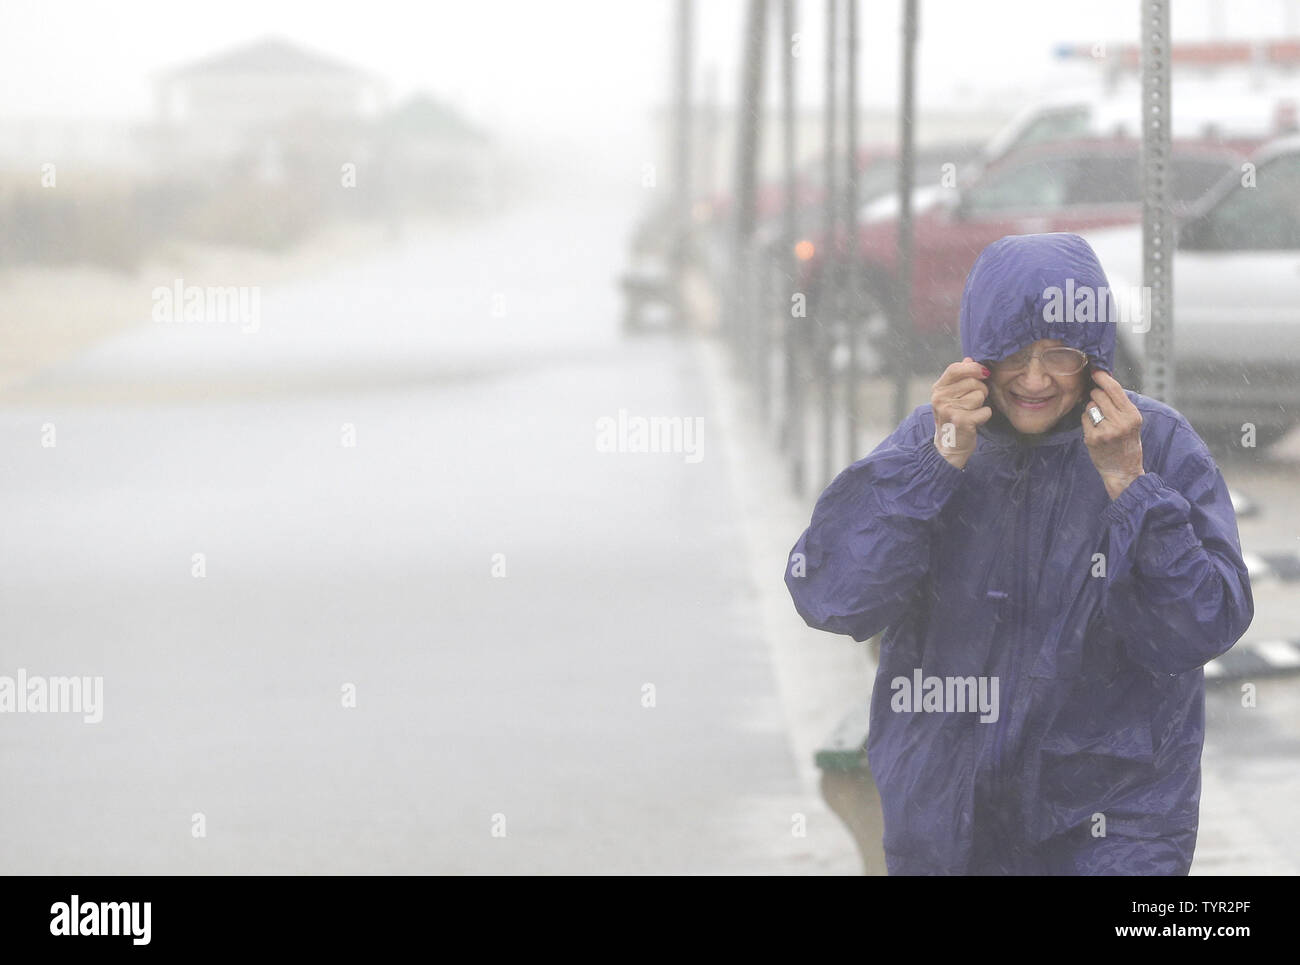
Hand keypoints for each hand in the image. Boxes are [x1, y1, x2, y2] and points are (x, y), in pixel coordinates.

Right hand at [931, 357, 992, 469]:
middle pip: (973, 382)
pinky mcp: (961, 422)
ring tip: (971, 413)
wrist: (949, 446)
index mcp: (938, 389)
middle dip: (980, 391)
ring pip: (979, 396)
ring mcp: (949, 410)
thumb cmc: (953, 418)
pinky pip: (984, 411)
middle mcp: (940, 398)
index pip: (955, 368)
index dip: (972, 368)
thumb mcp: (951, 396)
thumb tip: (969, 359)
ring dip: (981, 405)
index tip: (983, 372)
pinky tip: (975, 422)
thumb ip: (959, 377)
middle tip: (973, 402)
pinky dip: (984, 417)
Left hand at [1081, 369, 1144, 498]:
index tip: (1095, 371)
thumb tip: (1104, 382)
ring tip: (1100, 422)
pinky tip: (1095, 431)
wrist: (1124, 470)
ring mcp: (1105, 431)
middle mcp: (1120, 422)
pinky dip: (1086, 422)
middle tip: (1100, 405)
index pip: (1115, 389)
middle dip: (1096, 396)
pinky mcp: (1093, 439)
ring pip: (1089, 406)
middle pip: (1098, 395)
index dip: (1103, 377)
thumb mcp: (1132, 422)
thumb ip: (1120, 404)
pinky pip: (1083, 419)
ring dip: (1091, 410)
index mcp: (1132, 415)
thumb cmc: (1127, 443)